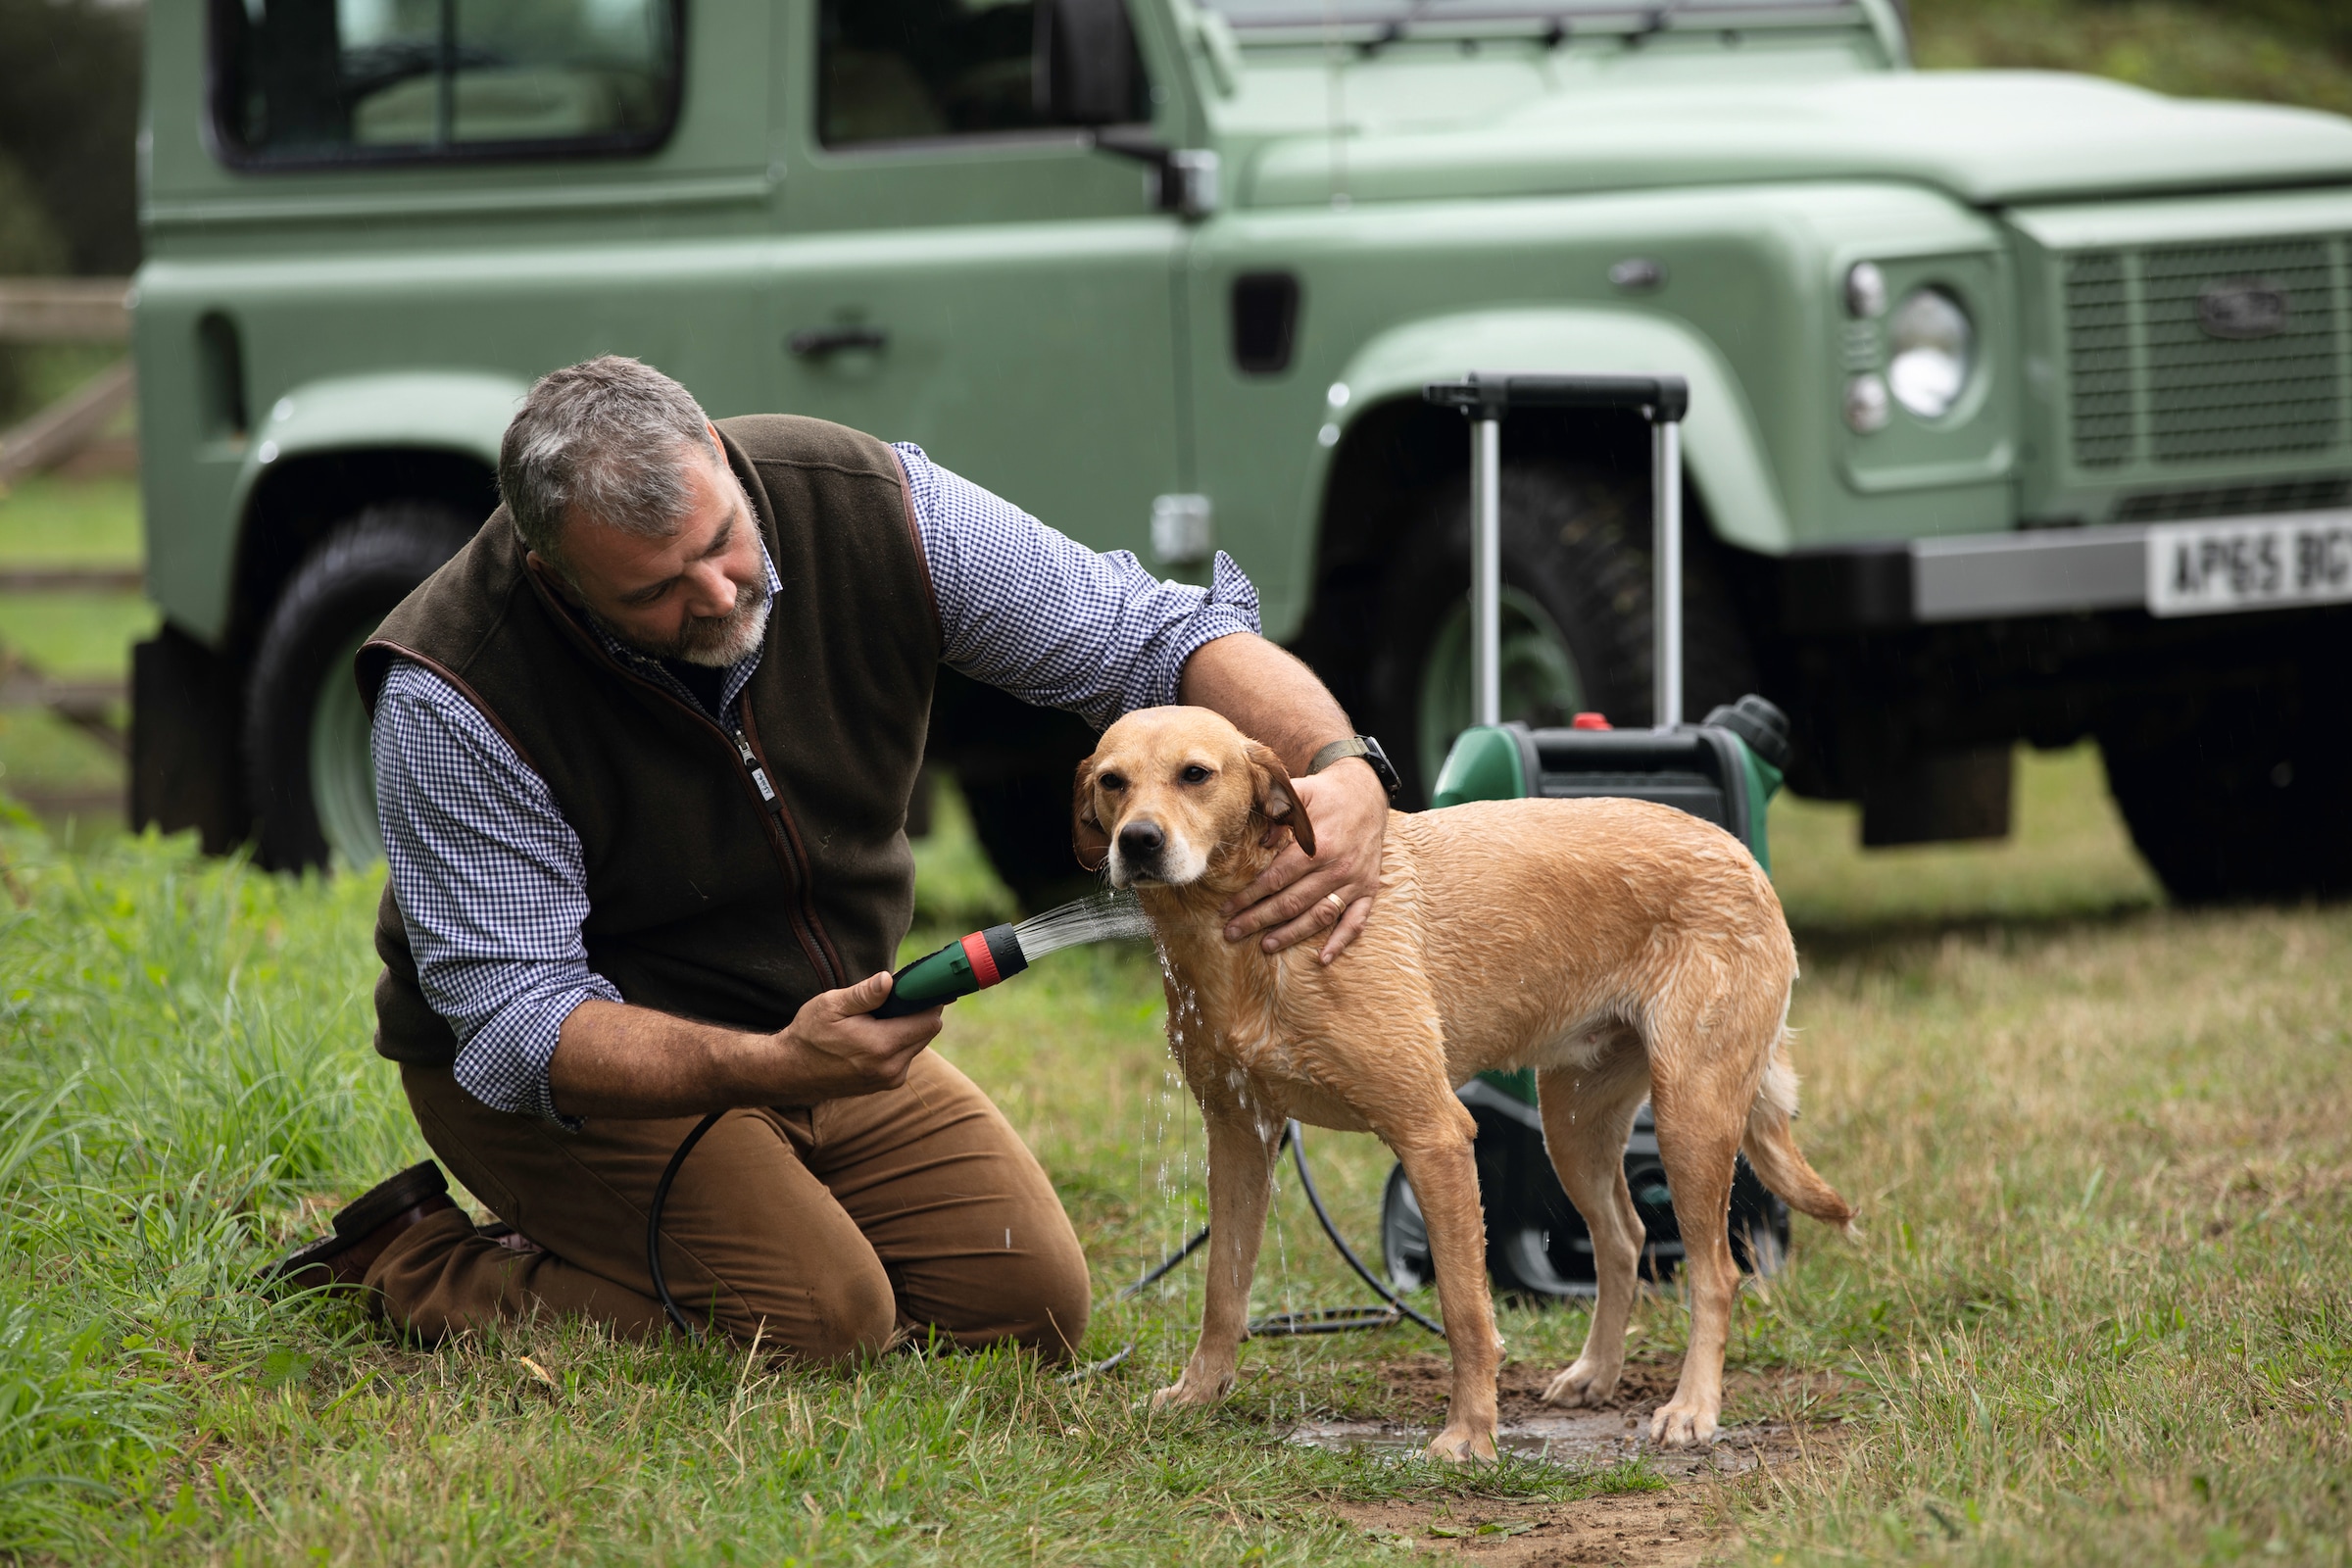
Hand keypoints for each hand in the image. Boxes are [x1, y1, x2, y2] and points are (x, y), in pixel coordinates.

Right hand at [772, 972, 941, 1099]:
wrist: (791, 1071)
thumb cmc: (809, 1034)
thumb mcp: (831, 1006)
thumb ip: (864, 994)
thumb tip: (889, 980)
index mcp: (881, 1046)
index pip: (929, 1021)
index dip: (928, 1001)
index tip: (918, 987)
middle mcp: (891, 1068)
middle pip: (927, 1033)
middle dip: (916, 1013)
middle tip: (894, 999)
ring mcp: (889, 1079)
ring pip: (916, 1045)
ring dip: (906, 1028)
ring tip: (878, 1018)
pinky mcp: (885, 1084)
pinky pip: (905, 1057)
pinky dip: (897, 1043)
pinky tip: (874, 1035)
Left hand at [1219, 758, 1387, 963]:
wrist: (1369, 792)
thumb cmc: (1327, 794)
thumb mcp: (1298, 793)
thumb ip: (1277, 813)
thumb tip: (1260, 841)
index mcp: (1316, 846)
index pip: (1275, 879)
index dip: (1249, 897)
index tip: (1227, 909)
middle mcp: (1336, 868)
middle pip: (1291, 902)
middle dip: (1258, 920)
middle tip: (1232, 933)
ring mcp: (1354, 881)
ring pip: (1319, 916)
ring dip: (1291, 934)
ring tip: (1265, 945)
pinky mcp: (1368, 889)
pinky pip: (1356, 921)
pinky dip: (1341, 942)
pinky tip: (1322, 958)